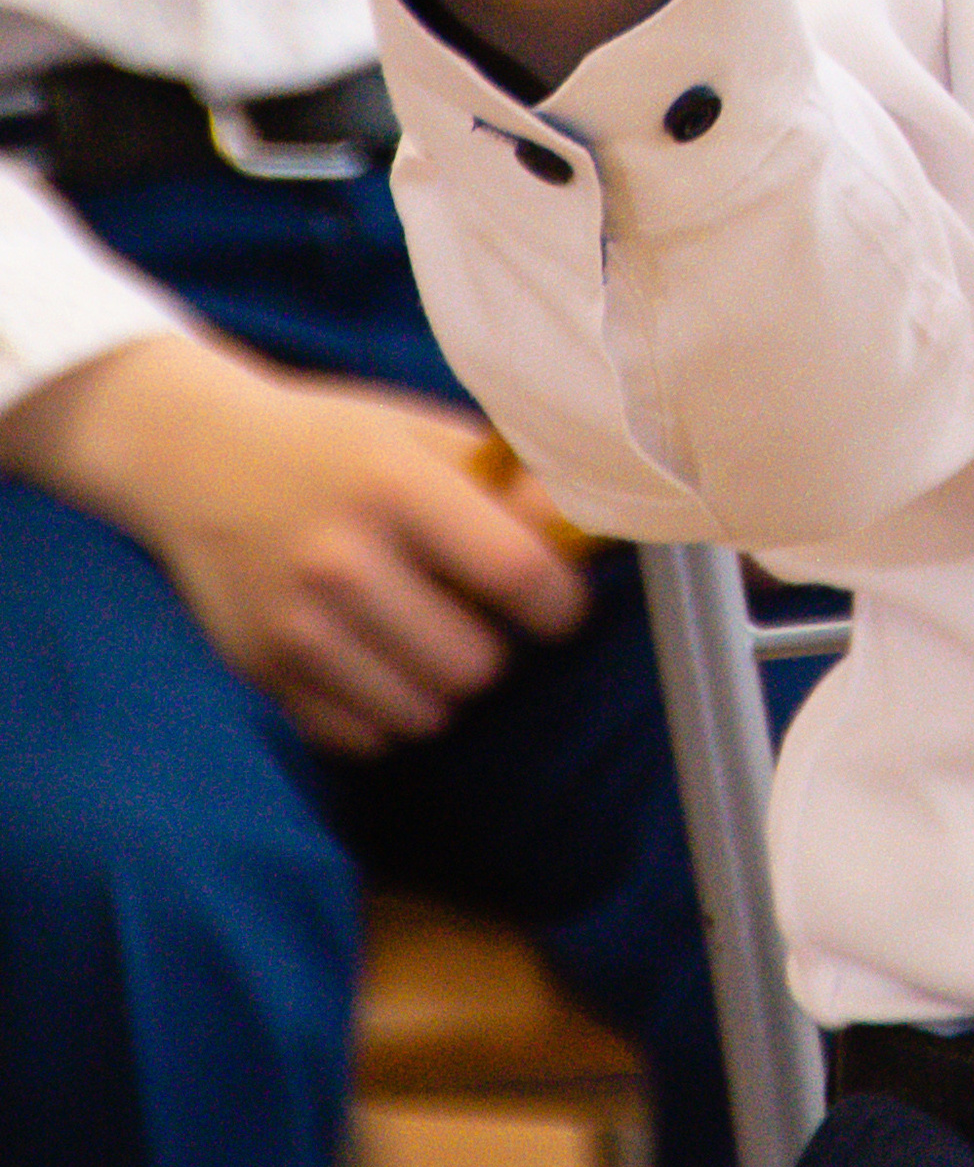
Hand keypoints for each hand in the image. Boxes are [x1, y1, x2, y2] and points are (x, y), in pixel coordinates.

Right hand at [0, 336, 588, 756]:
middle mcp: (340, 562)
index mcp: (392, 485)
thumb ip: (503, 479)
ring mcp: (294, 627)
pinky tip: (374, 658)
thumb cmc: (332, 442)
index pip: (516, 574)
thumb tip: (582, 532)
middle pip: (475, 664)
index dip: (560, 602)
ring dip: (440, 683)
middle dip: (492, 644)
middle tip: (472, 611)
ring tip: (423, 633)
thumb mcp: (418, 430)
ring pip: (424, 714)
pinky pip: (364, 737)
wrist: (199, 459)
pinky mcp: (263, 674)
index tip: (559, 602)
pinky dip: (383, 710)